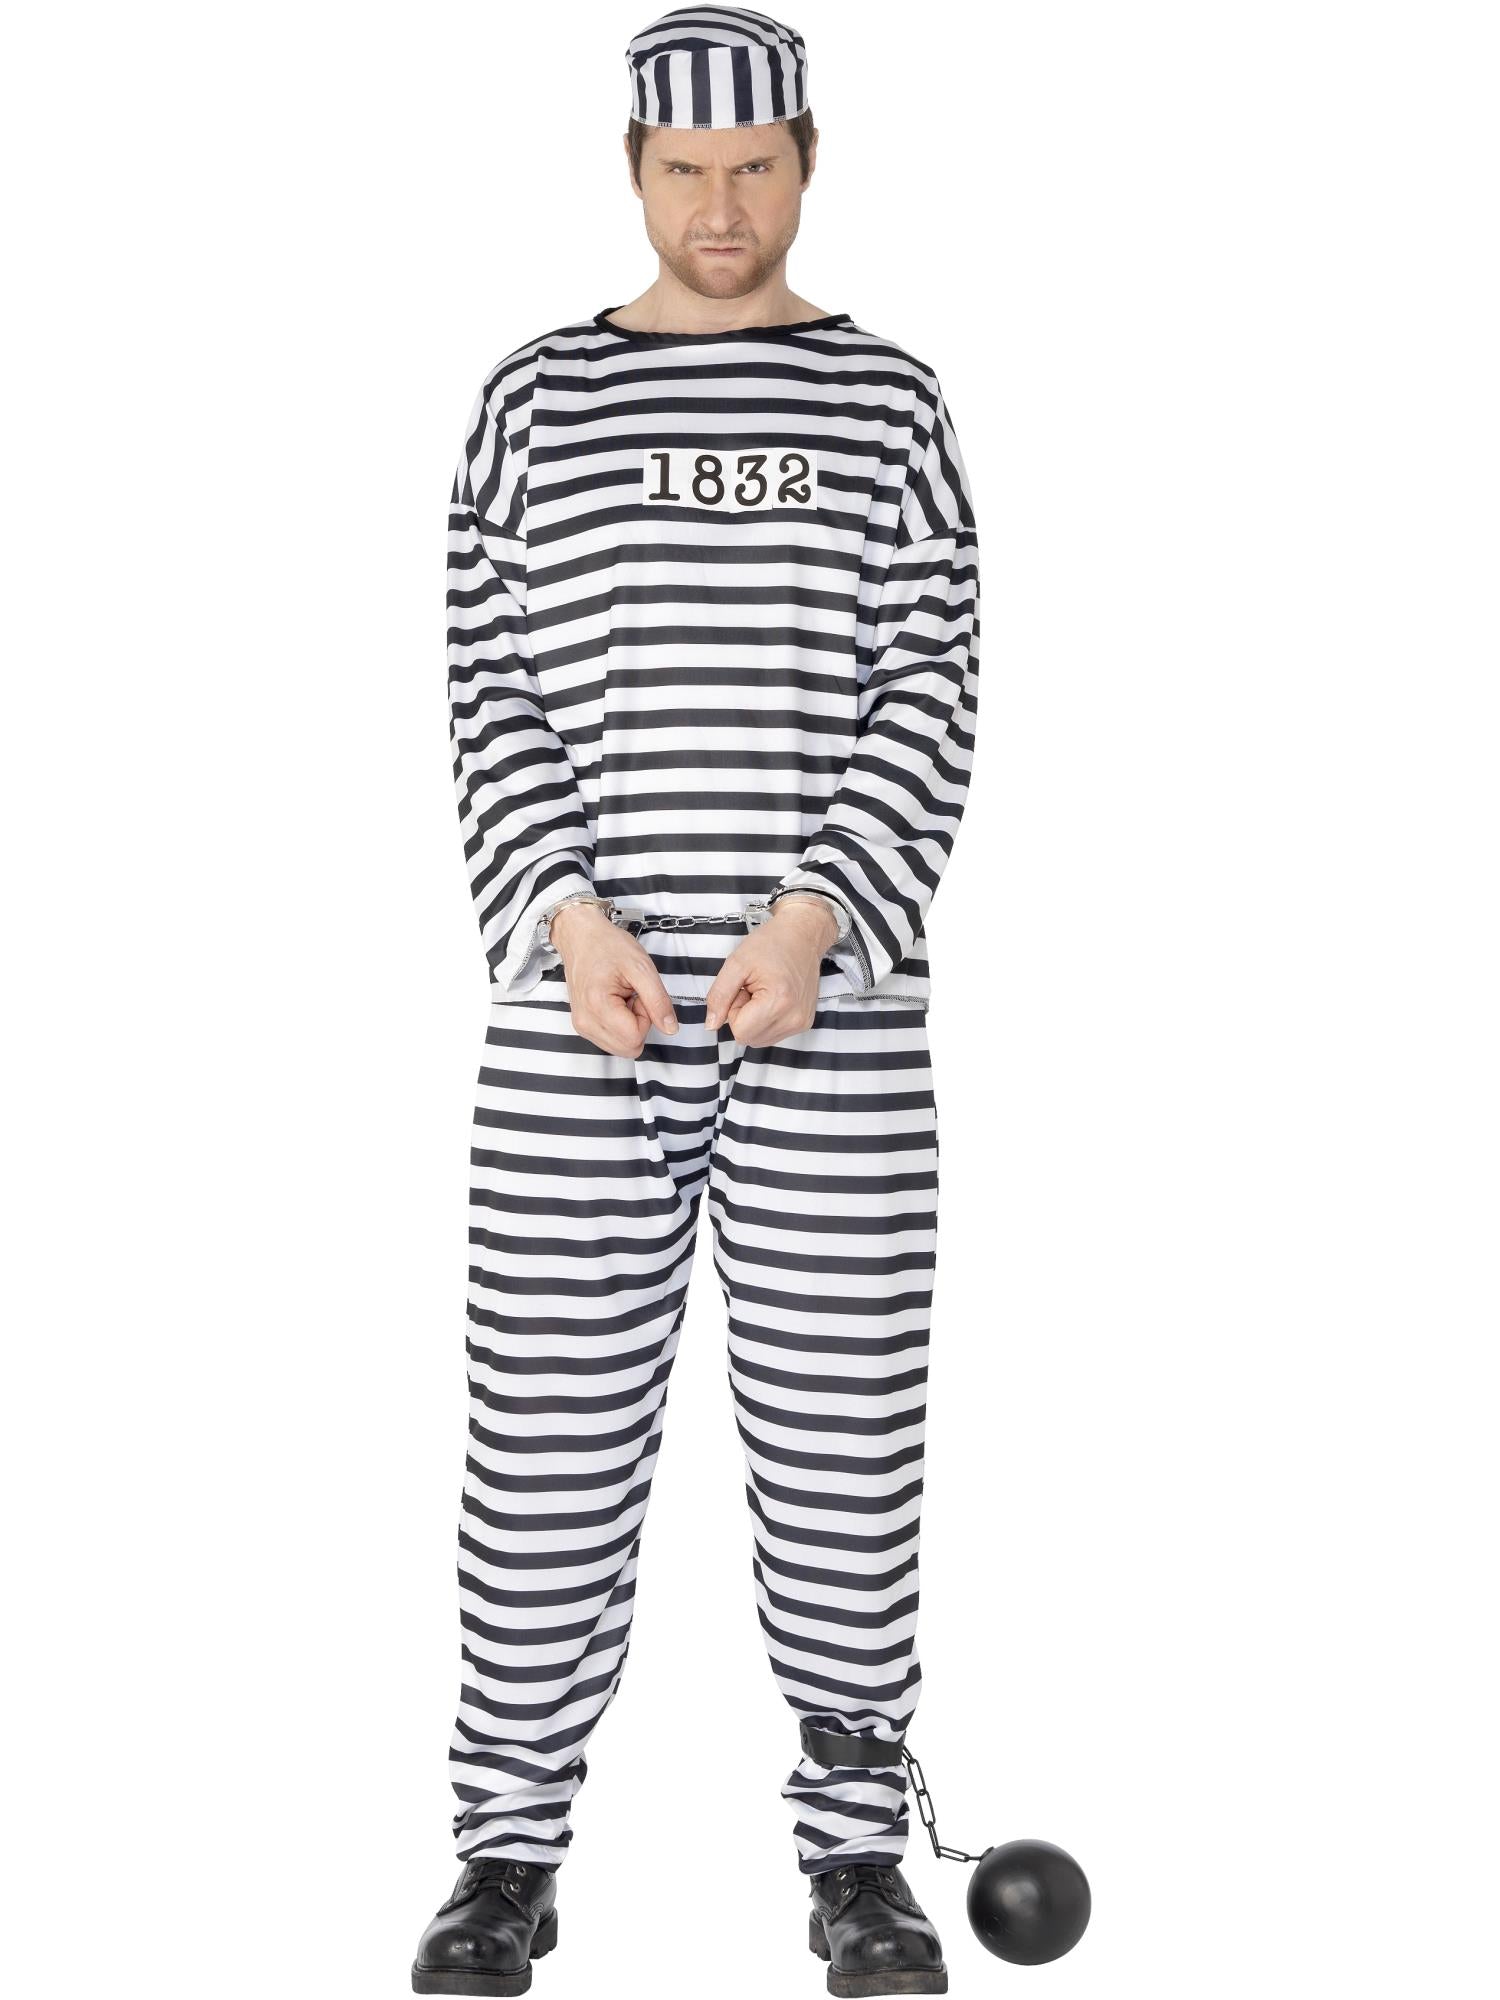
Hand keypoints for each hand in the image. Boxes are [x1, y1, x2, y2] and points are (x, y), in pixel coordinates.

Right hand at [550, 905, 678, 1056]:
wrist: (581, 937)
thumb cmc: (607, 945)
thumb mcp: (642, 968)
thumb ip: (658, 1001)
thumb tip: (670, 1028)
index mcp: (598, 1005)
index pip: (635, 1037)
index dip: (646, 1017)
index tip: (639, 995)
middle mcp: (585, 1021)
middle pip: (628, 1047)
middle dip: (639, 1024)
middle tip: (632, 997)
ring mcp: (582, 1025)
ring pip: (621, 1047)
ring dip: (629, 1026)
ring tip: (623, 997)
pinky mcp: (583, 1025)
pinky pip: (611, 1040)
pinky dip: (620, 1025)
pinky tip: (615, 1003)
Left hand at [703, 895, 840, 1045]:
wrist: (802, 935)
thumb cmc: (772, 943)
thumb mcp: (736, 963)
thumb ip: (719, 996)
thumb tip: (711, 1025)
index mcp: (779, 1002)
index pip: (740, 1031)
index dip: (734, 1010)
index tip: (744, 988)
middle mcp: (794, 1018)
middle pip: (749, 1038)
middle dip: (743, 1016)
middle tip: (753, 988)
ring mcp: (802, 1022)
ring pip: (759, 1039)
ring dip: (754, 1019)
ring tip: (763, 991)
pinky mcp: (804, 1023)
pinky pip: (772, 1034)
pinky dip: (766, 1019)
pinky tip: (773, 997)